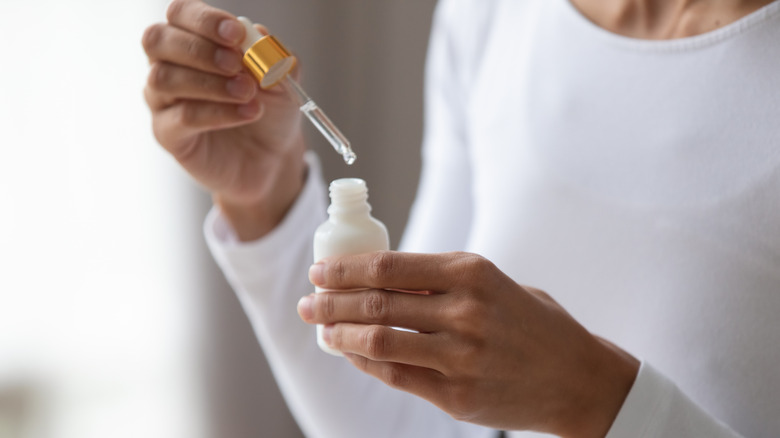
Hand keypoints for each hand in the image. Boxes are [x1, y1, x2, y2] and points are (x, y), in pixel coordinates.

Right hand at [142, 0, 305, 239]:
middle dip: (200, 49)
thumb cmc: (270, 109)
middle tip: (237, 64)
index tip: (236, 33)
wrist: (273, 156)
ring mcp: (163, 100)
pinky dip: (217, 113)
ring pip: (164, 79)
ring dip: (210, 83)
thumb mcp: (283, 79)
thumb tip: (257, 35)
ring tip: (248, 92)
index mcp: (194, 40)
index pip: (180, 14)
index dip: (204, 20)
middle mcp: (169, 65)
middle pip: (157, 40)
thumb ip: (272, 55)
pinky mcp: (168, 134)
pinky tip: (247, 113)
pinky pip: (181, 118)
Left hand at [298, 251, 638, 436]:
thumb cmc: (532, 323)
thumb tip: (377, 280)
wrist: (577, 379)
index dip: (344, 270)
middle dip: (330, 303)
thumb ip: (439, 282)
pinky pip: (395, 376)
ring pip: (377, 343)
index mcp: (471, 273)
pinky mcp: (457, 396)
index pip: (387, 266)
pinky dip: (366, 363)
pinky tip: (352, 354)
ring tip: (323, 330)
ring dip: (340, 336)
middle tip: (307, 303)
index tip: (320, 271)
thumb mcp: (493, 283)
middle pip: (374, 305)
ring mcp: (460, 357)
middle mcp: (464, 312)